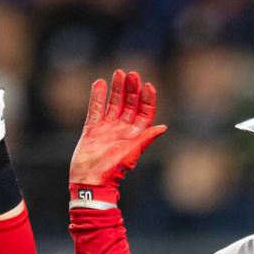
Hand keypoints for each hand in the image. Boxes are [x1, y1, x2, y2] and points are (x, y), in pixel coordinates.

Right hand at [68, 70, 166, 206]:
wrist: (91, 181)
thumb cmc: (113, 169)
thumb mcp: (132, 153)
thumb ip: (146, 139)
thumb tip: (163, 127)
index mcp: (134, 135)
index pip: (144, 113)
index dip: (147, 99)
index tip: (148, 85)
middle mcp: (122, 130)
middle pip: (129, 105)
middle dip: (131, 89)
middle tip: (132, 74)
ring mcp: (106, 129)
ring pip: (113, 104)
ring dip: (116, 89)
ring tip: (118, 73)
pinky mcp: (92, 130)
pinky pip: (95, 110)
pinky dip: (97, 97)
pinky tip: (99, 84)